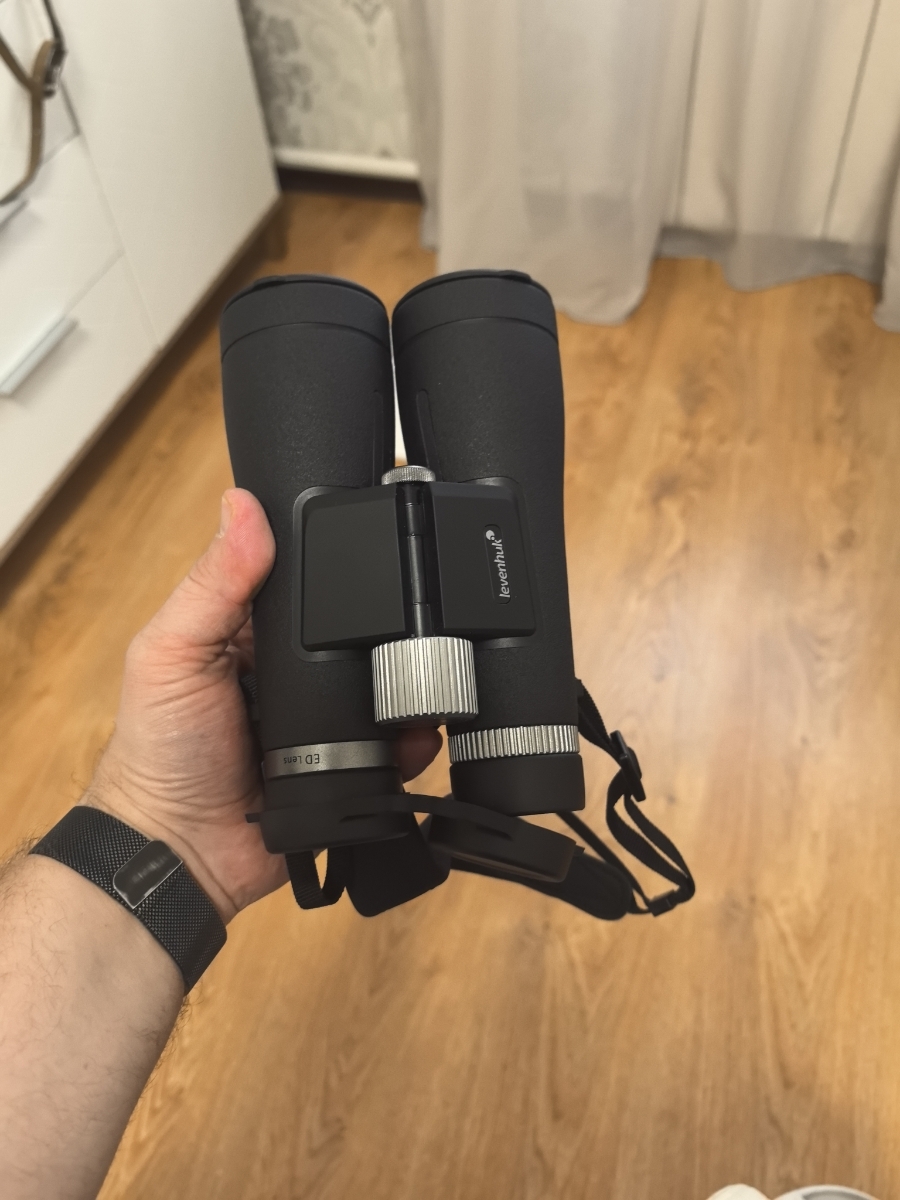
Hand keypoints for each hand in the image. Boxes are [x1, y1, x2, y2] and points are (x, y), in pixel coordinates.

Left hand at [84, 488, 440, 923]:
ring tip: (428, 680)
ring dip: (413, 681)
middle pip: (363, 627)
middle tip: (424, 613)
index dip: (342, 552)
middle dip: (394, 623)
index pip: (310, 573)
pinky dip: (418, 739)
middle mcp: (300, 665)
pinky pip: (401, 744)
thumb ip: (212, 585)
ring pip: (392, 684)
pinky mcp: (356, 764)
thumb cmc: (159, 749)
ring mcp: (332, 716)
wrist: (181, 852)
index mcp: (256, 626)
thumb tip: (241, 505)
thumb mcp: (173, 653)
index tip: (382, 527)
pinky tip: (423, 734)